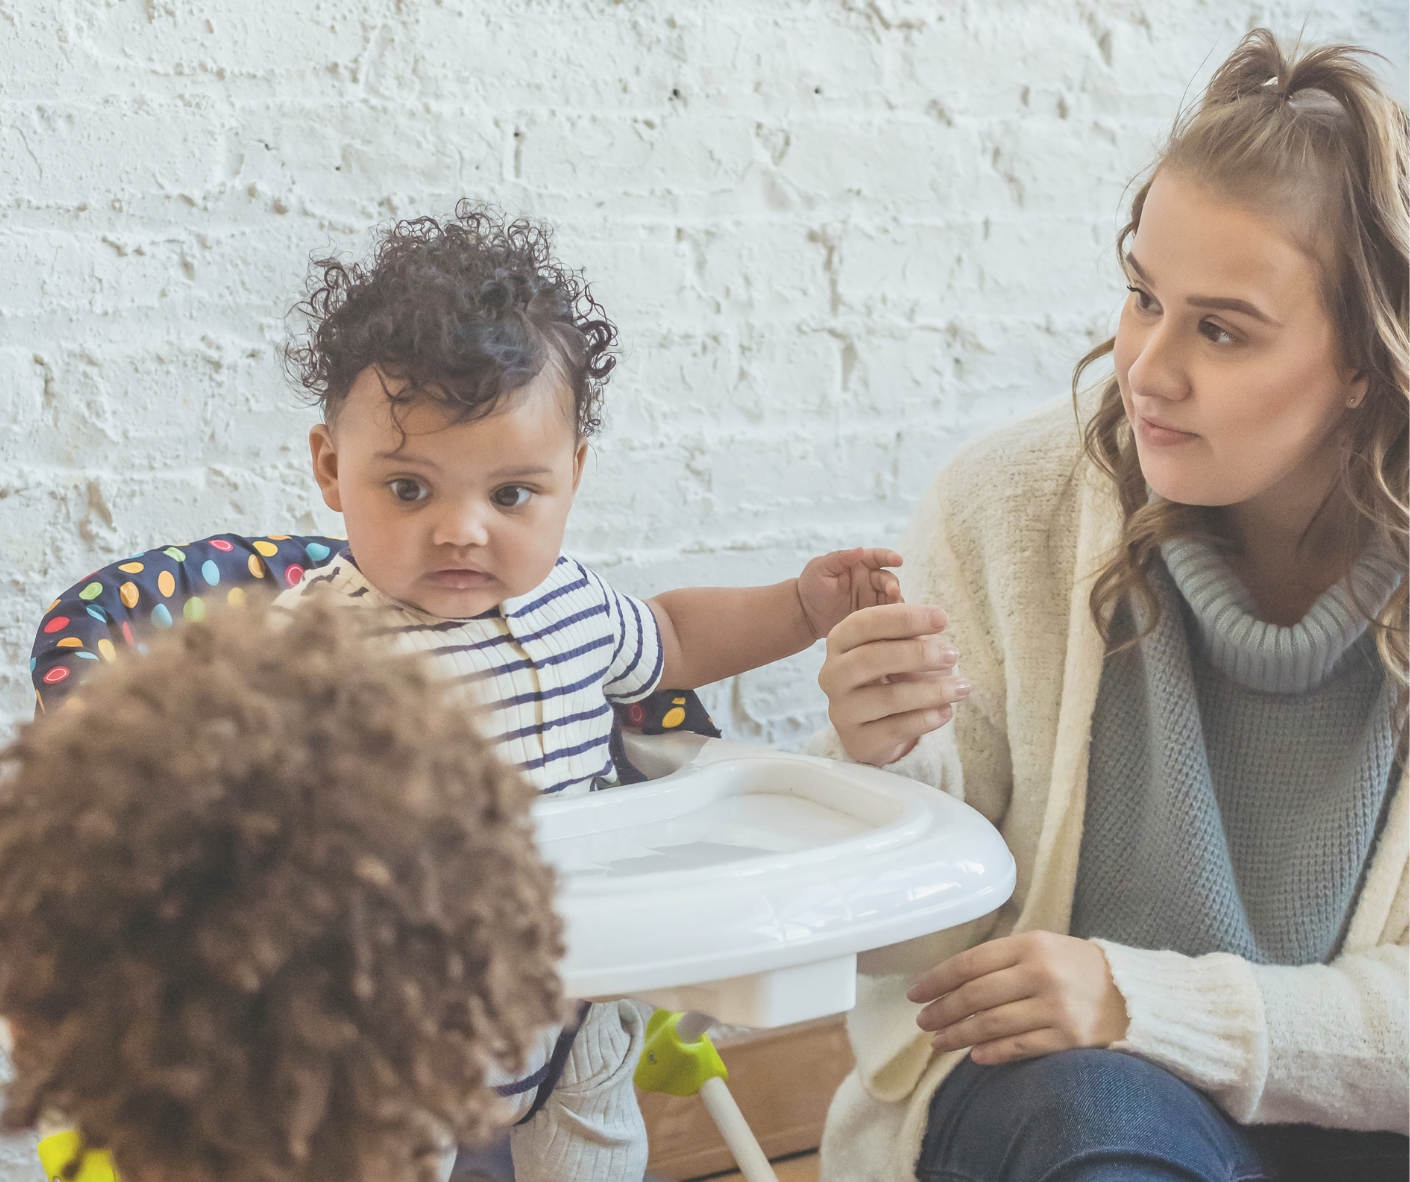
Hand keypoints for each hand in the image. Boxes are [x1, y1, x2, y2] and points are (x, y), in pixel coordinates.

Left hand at [795, 547, 902, 638]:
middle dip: (893, 584)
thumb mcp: (820, 568)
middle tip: (894, 592)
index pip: (878, 557)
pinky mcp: (871, 616)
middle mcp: (869, 580)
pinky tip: (892, 622)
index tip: (898, 560)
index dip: (889, 557)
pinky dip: (891, 618)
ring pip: (890, 598)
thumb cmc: (811, 586)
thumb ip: (839, 558)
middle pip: (887, 579)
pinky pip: (885, 616)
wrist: (805, 614)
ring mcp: (871, 599)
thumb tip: (860, 549)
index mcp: (859, 564)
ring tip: (896, 609)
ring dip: (895, 602)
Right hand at [817, 602, 967, 765]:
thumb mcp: (897, 648)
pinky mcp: (857, 739)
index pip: (865, 623)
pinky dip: (926, 719)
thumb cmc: (888, 676)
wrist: (874, 726)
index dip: (904, 618)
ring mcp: (841, 710)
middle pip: (871, 657)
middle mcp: (832, 674)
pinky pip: (895, 728)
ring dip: (932, 691)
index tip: (942, 618)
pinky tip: (946, 711)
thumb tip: (936, 628)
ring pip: (888, 697)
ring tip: (962, 687)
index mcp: (840, 641)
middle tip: (953, 654)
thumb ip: (910, 636)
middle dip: (918, 654)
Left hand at [908, 931, 1128, 1065]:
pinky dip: (991, 1053)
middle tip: (923, 1022)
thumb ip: (1004, 959)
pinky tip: (974, 1056)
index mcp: (1031, 944)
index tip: (915, 993)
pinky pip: (1018, 1048)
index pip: (970, 962)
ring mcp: (1055, 1008)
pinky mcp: (1068, 1038)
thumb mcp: (1045, 947)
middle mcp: (1041, 973)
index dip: (937, 979)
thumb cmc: (1080, 968)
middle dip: (942, 1010)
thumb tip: (955, 982)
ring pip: (991, 1024)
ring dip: (958, 1035)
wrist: (1137, 995)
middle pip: (976, 995)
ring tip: (939, 1042)